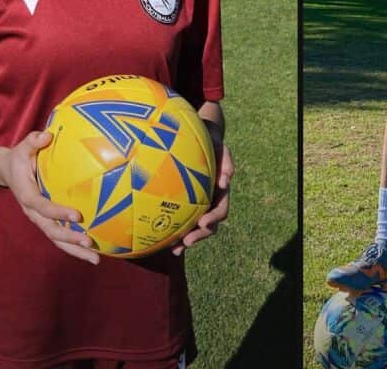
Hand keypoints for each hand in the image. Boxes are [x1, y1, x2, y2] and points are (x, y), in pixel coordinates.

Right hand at [2, 131, 99, 263]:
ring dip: (75, 250)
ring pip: (56, 239)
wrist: (8, 171)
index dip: (58, 213)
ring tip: (95, 259)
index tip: (77, 216)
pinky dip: (75, 247)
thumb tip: (46, 136)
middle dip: (69, 238)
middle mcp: (33, 212)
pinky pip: (60, 237)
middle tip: (89, 242)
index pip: (42, 207)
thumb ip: (33, 141)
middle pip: (50, 230)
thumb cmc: (21, 157)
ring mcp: (40, 219)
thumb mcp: (23, 147)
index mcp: (27, 195)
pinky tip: (94, 253)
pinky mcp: (47, 221)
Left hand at [173, 136, 232, 254]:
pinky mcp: (184, 204)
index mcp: (220, 193)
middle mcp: (210, 202)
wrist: (200, 138)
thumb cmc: (210, 142)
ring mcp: (198, 205)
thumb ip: (226, 161)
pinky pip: (180, 220)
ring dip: (187, 240)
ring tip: (175, 249)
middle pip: (209, 226)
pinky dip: (173, 231)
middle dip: (199, 235)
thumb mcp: (221, 147)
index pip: (221, 210)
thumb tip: (225, 180)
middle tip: (186, 242)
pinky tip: (160, 239)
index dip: (213, 219)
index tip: (203, 222)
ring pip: (194, 228)